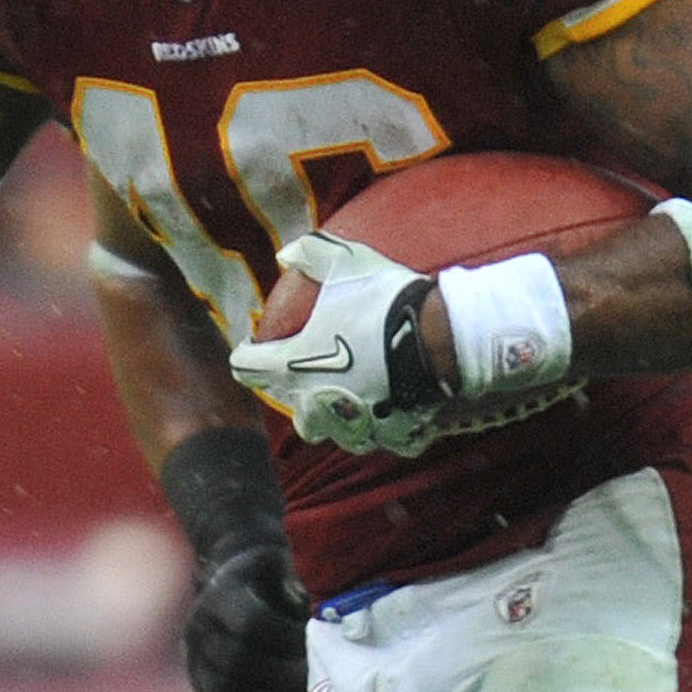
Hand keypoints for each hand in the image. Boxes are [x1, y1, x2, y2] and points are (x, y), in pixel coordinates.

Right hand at [185, 541, 310, 691]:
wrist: (230, 589)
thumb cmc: (264, 581)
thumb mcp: (274, 563)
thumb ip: (286, 580)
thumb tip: (293, 604)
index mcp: (219, 597)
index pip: (252, 623)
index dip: (287, 637)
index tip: (311, 642)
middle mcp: (198, 632)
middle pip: (237, 665)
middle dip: (284, 678)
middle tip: (313, 681)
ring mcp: (194, 665)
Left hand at [227, 232, 448, 450]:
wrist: (444, 339)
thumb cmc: (385, 303)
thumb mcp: (345, 262)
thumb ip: (310, 254)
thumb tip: (287, 254)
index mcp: (292, 368)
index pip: (247, 368)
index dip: (248, 354)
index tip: (258, 345)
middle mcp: (317, 406)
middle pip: (295, 412)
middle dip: (300, 394)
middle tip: (316, 370)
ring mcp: (357, 427)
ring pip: (338, 430)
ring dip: (341, 414)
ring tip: (357, 391)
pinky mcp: (394, 437)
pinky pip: (383, 435)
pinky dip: (385, 423)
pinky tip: (395, 403)